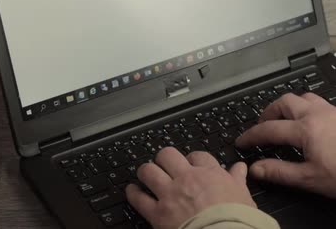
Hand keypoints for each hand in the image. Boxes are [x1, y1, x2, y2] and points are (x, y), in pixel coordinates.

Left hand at [125, 147, 254, 228]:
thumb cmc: (238, 222)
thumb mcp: (245, 198)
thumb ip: (237, 181)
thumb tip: (239, 168)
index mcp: (210, 175)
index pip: (197, 155)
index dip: (193, 159)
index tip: (192, 165)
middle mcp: (187, 180)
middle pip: (168, 155)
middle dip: (165, 159)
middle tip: (165, 165)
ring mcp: (170, 195)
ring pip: (149, 170)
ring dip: (147, 172)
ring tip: (147, 175)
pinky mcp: (158, 213)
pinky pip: (138, 198)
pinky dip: (133, 193)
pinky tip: (132, 191)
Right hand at [236, 92, 335, 197]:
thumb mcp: (312, 179)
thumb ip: (280, 172)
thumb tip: (256, 168)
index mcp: (306, 129)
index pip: (268, 129)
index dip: (251, 135)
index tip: (242, 141)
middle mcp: (318, 114)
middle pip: (284, 102)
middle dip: (269, 112)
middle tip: (262, 125)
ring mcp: (334, 112)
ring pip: (305, 98)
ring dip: (290, 106)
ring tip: (285, 119)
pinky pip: (322, 104)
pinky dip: (309, 109)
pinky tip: (312, 123)